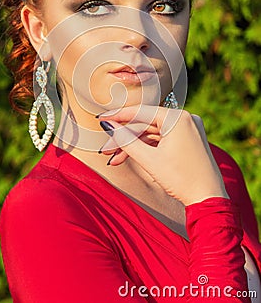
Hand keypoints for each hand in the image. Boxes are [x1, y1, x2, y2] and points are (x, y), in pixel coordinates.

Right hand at [98, 106, 228, 205]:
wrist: (209, 200)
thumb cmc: (182, 179)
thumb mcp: (149, 160)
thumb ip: (126, 141)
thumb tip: (108, 126)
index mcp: (178, 118)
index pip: (141, 112)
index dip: (118, 116)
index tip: (101, 119)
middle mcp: (185, 118)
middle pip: (146, 125)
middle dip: (125, 139)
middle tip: (106, 150)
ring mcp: (189, 129)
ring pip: (153, 133)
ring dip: (135, 146)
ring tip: (116, 160)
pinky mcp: (189, 140)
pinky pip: (163, 139)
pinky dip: (149, 148)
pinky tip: (133, 158)